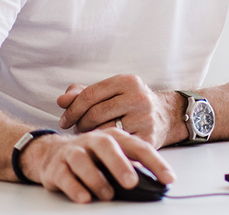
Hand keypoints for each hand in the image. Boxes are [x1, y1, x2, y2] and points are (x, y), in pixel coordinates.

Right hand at [19, 127, 173, 203]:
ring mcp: (73, 152)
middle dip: (120, 164)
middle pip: (106, 146)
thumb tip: (156, 181)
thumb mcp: (113, 155)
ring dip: (96, 178)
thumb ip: (132, 164)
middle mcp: (92, 141)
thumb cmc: (90, 156)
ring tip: (107, 195)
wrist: (50, 153)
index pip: (137, 146)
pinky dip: (75, 188)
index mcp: (112, 137)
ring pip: (82, 161)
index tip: (168, 178)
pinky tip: (84, 197)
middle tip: (132, 182)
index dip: (154, 162)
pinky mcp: (56, 167)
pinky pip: (65, 176)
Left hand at [57, 74, 182, 146]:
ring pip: (104, 131)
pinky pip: (117, 146)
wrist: (167, 116)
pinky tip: (102, 146)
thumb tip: (61, 101)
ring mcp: (144, 118)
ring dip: (91, 137)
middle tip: (76, 130)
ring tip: (88, 138)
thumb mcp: (112, 91)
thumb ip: (84, 93)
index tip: (64, 121)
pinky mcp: (148, 139)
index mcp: (127, 81)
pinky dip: (106, 147)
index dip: (72, 109)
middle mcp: (138, 97)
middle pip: (95, 113)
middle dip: (80, 124)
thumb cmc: (131, 103)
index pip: (89, 94)